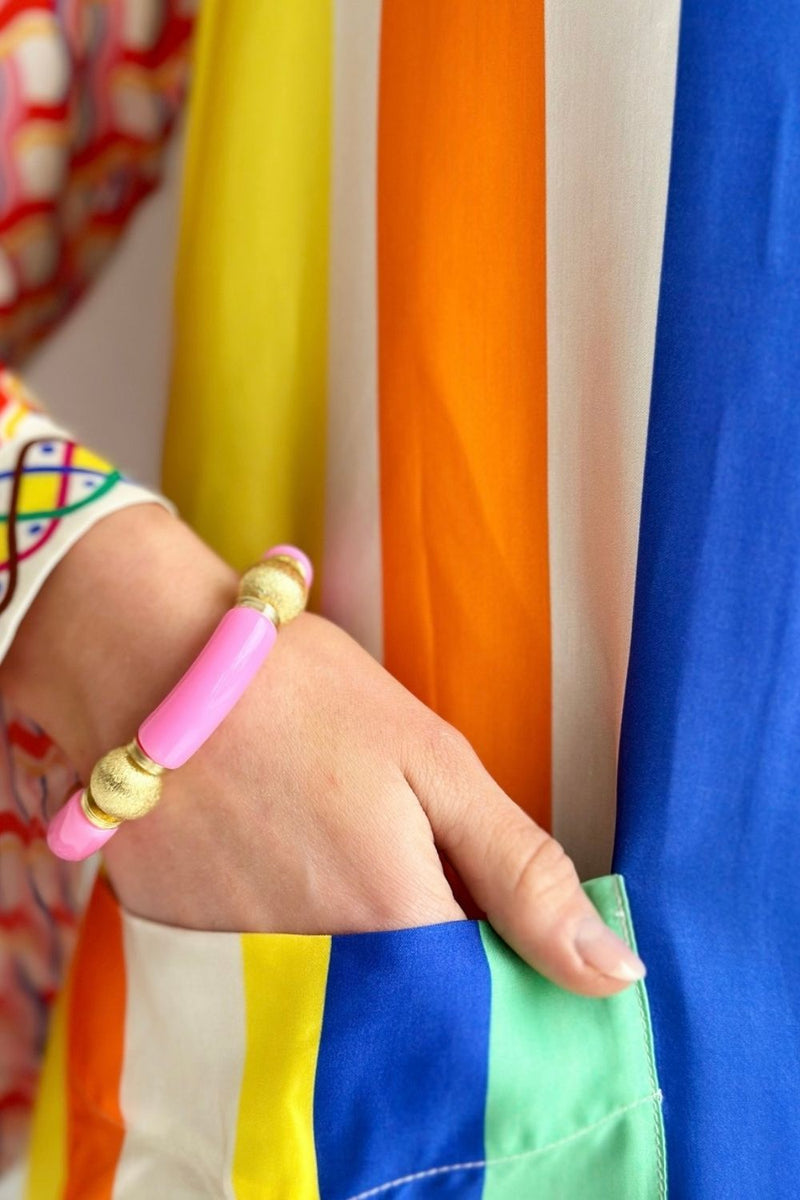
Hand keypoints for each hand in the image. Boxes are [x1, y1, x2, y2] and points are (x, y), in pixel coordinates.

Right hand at [0, 507, 644, 996]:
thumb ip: (524, 873)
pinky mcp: (173, 944)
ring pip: (327, 992)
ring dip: (345, 935)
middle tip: (395, 854)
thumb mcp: (434, 762)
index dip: (499, 959)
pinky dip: (272, 923)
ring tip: (319, 836)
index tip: (493, 914)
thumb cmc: (304, 694)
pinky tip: (261, 848)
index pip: (484, 1001)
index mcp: (394, 924)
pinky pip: (249, 970)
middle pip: (402, 1005)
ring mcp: (232, 966)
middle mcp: (314, 974)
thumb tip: (614, 974)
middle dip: (423, 950)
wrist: (150, 658)